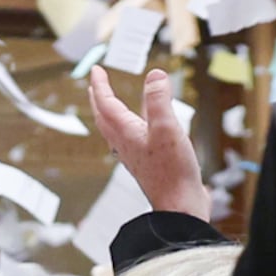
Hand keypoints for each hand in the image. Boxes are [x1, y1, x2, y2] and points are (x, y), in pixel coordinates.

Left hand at [85, 66, 210, 219]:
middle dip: (99, 99)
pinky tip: (150, 123)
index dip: (100, 85)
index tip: (96, 70)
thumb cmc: (172, 172)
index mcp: (126, 133)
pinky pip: (137, 137)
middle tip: (95, 85)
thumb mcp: (167, 128)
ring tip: (115, 101)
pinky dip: (138, 124)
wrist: (179, 206)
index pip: (107, 104)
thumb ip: (159, 101)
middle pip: (106, 118)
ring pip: (119, 128)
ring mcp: (137, 154)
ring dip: (114, 112)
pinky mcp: (150, 162)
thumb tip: (154, 75)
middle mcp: (127, 144)